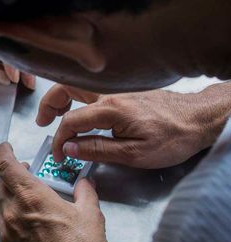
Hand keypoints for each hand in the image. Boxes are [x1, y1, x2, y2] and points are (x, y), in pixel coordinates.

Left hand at [0, 143, 109, 241]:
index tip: (6, 147)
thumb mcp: (91, 215)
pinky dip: (11, 218)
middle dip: (10, 175)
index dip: (2, 153)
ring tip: (27, 198)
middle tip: (25, 173)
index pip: (4, 166)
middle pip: (0, 184)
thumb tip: (85, 182)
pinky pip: (2, 226)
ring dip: (10, 196)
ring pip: (0, 205)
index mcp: (31, 196)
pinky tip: (27, 223)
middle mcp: (12, 211)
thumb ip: (85, 193)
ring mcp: (6, 232)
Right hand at [37, 84, 224, 167]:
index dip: (59, 139)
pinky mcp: (125, 90)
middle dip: (49, 104)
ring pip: (78, 86)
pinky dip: (77, 97)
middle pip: (66, 89)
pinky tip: (81, 111)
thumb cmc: (172, 138)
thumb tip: (70, 147)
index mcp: (109, 109)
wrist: (200, 119)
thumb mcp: (134, 154)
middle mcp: (109, 94)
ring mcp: (117, 89)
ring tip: (55, 114)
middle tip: (42, 122)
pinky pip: (92, 90)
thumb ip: (97, 149)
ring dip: (62, 97)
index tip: (59, 155)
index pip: (71, 121)